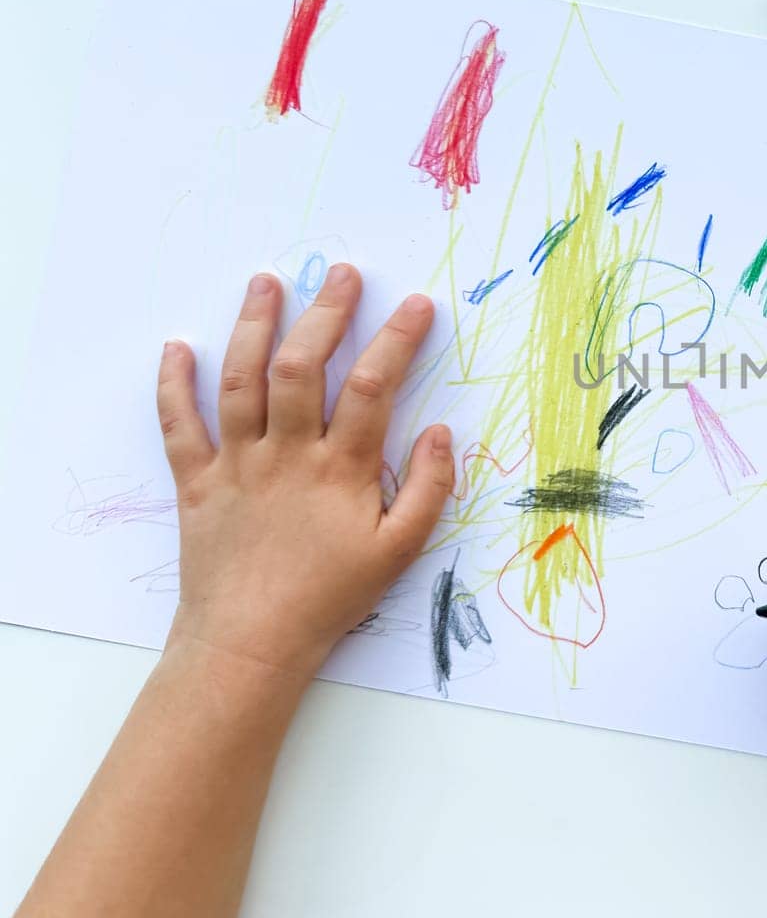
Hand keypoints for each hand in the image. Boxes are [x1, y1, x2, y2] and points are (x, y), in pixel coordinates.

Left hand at [156, 266, 454, 683]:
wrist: (250, 644)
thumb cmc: (330, 598)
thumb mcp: (400, 552)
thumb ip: (429, 489)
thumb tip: (441, 431)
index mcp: (341, 470)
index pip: (374, 387)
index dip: (396, 339)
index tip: (416, 304)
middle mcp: (287, 455)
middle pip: (304, 366)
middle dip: (326, 313)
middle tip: (343, 274)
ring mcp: (237, 464)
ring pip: (242, 380)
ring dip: (254, 326)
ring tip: (267, 282)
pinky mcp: (197, 482)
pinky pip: (179, 425)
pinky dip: (174, 384)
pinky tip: (178, 347)